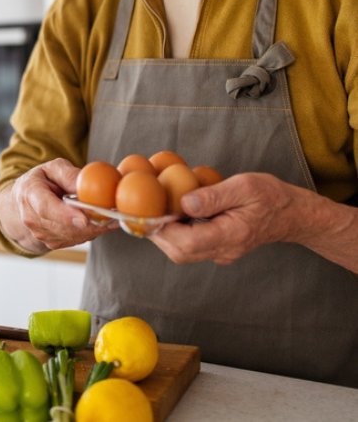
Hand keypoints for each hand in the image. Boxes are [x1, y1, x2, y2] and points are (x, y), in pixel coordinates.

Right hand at [0, 158, 117, 253]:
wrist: (26, 200)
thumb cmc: (42, 181)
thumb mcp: (52, 168)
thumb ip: (68, 174)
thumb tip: (86, 184)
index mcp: (30, 194)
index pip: (45, 208)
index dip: (65, 215)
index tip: (84, 219)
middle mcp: (32, 218)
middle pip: (63, 226)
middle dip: (90, 223)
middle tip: (112, 215)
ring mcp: (41, 233)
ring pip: (73, 236)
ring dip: (93, 228)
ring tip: (110, 215)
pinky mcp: (52, 243)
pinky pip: (77, 240)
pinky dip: (91, 232)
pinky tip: (100, 221)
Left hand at [149, 172, 302, 264]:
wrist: (291, 214)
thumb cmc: (270, 196)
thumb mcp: (244, 187)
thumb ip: (214, 196)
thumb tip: (184, 202)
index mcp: (232, 235)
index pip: (189, 242)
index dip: (165, 230)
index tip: (153, 212)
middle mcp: (224, 250)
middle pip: (181, 253)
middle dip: (159, 234)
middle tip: (147, 211)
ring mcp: (221, 253)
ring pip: (183, 253)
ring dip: (165, 234)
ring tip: (156, 210)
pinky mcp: (218, 249)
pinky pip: (190, 247)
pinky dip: (176, 233)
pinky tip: (172, 213)